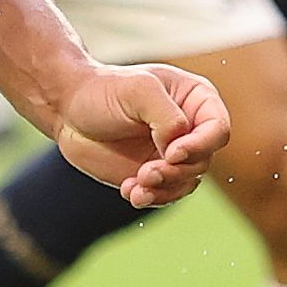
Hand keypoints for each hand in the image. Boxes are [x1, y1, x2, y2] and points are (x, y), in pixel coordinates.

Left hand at [45, 61, 228, 208]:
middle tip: (146, 172)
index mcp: (195, 100)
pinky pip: (164, 193)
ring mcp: (172, 153)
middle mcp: (189, 128)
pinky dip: (150, 197)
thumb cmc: (102, 89)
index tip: (171, 153)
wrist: (69, 110)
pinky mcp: (153, 174)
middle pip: (203, 160)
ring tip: (136, 186)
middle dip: (176, 171)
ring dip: (164, 189)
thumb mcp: (137, 90)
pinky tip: (129, 191)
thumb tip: (177, 147)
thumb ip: (166, 116)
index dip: (200, 145)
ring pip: (186, 182)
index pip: (217, 129)